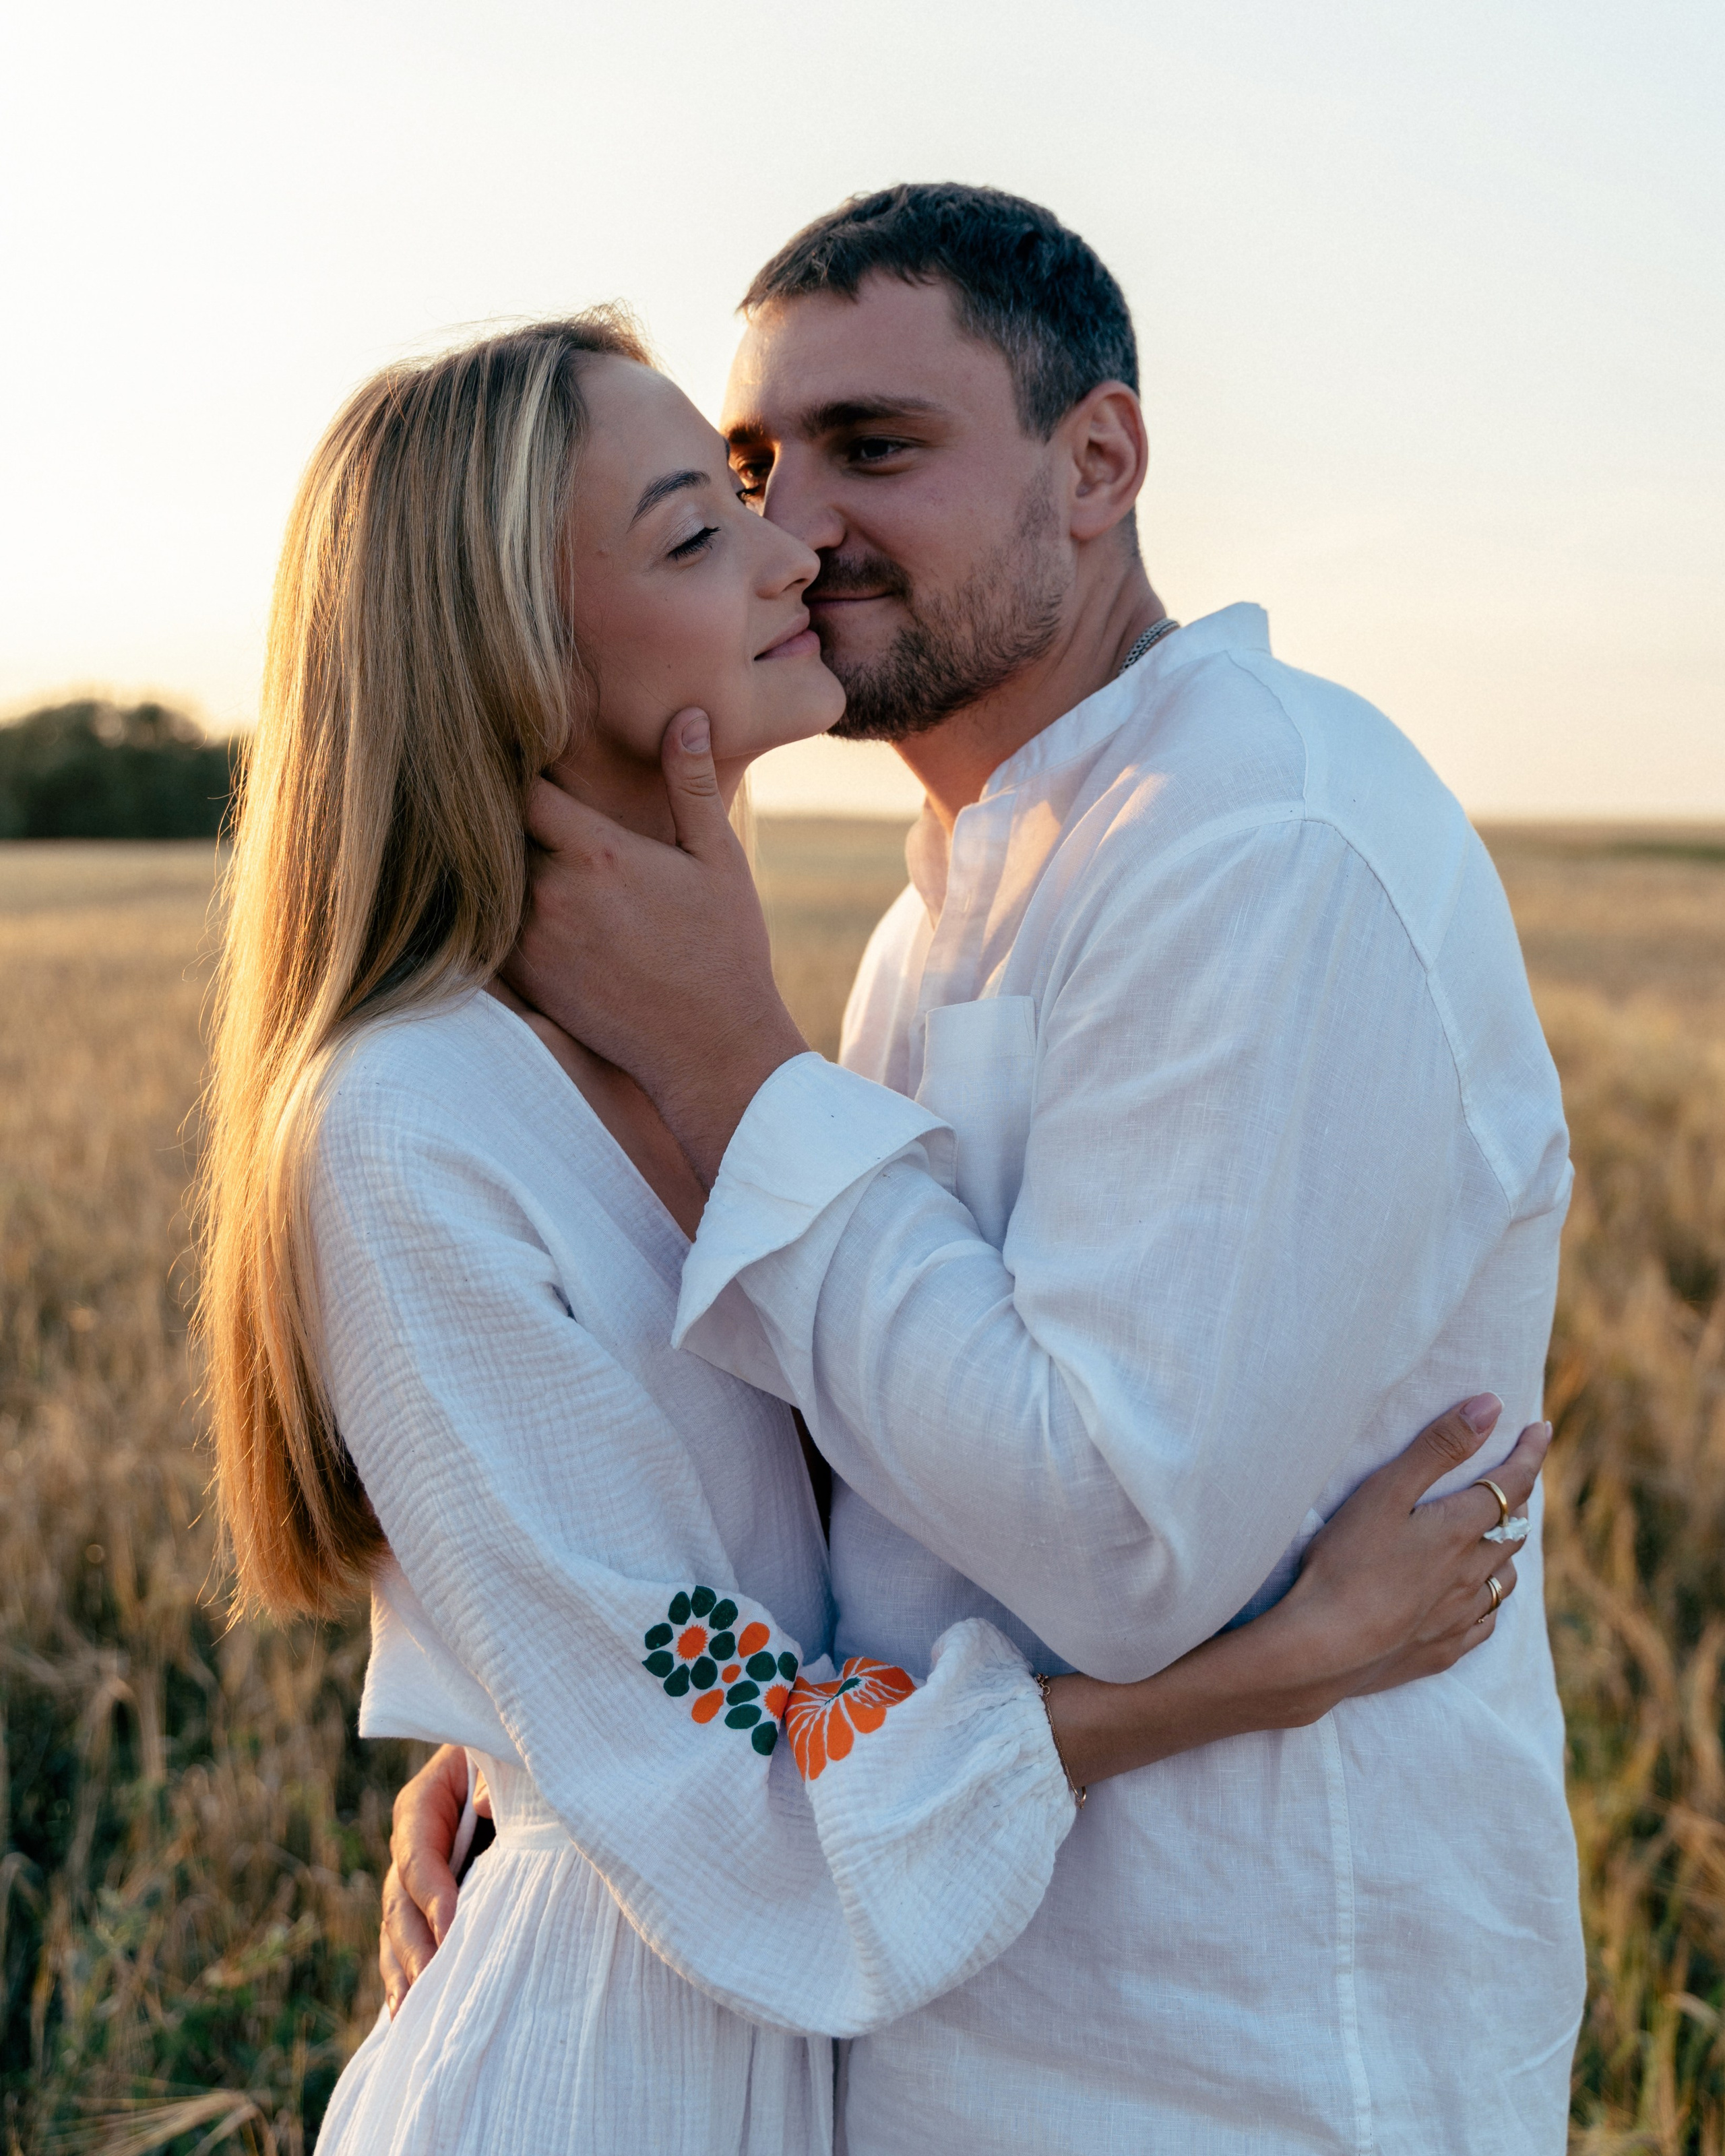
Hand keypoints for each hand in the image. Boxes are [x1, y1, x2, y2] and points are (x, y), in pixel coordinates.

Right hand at [379, 1743, 485, 2015]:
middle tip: (429, 1987)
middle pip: (399, 1902)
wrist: (521, 1768)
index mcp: (422, 1806)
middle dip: (414, 1947)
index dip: (432, 1893)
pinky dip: (411, 1977)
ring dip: (404, 1973)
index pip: (418, 1854)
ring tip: (410, 2015)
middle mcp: (411, 1848)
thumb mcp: (502, 1758)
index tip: (452, 1929)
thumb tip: (484, 1806)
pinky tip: (412, 2013)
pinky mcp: (434, 1908)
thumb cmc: (512, 1761)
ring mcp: (419, 1883)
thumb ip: (493, 1780)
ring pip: (397, 1932)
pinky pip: (414, 1944)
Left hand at [502, 712, 807, 1182]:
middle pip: (497, 831)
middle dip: (500, 813)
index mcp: (601, 854)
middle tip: (491, 790)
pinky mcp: (526, 980)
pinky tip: (499, 897)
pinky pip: (485, 928)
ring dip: (493, 862)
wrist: (711, 1050)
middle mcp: (555, 894)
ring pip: (485, 880)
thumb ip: (692, 785)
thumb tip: (685, 714)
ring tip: (489, 840)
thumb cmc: (725, 950)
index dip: (520, 767)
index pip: (526, 787)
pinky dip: (489, 908)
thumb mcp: (718, 860)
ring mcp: (533, 941)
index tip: (521, 755)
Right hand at [1283, 1394, 1551, 1699]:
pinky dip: (1489, 1599)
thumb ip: (1438, 1446)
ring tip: (1498, 1536)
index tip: (1540, 1428)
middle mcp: (1471, 1573)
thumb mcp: (1386, 1490)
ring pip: (1505, 1577)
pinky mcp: (1443, 1650)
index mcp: (1459, 1530)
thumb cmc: (1346, 1561)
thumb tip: (1491, 1406)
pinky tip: (1477, 1599)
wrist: (1324, 1648)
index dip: (1529, 1453)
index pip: (1510, 1483)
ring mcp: (1459, 1615)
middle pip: (1512, 1529)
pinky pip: (1486, 1621)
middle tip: (1515, 1477)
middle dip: (1518, 1497)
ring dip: (1507, 1550)